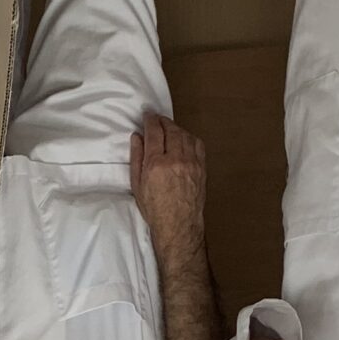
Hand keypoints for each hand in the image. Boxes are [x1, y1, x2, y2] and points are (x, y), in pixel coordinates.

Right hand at [129, 112, 206, 248]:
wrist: (179, 224)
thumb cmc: (154, 208)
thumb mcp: (137, 185)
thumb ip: (137, 158)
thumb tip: (137, 137)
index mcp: (156, 164)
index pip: (154, 132)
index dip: (150, 120)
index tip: (147, 115)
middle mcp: (175, 159)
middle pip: (170, 130)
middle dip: (163, 121)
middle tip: (157, 119)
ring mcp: (191, 162)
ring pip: (184, 134)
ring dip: (175, 128)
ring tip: (168, 128)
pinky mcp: (201, 167)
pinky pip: (197, 144)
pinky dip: (189, 137)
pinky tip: (183, 139)